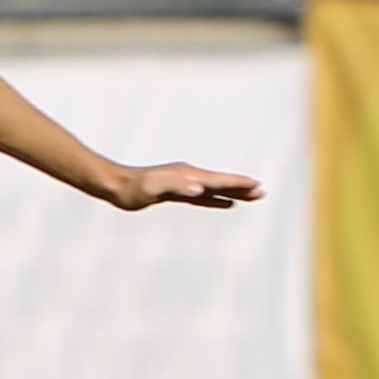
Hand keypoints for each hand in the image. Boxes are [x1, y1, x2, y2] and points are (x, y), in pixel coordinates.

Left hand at [119, 162, 264, 208]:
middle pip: (221, 183)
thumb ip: (177, 186)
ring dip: (234, 192)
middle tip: (262, 191)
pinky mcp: (177, 193)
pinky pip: (204, 197)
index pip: (219, 180)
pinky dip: (217, 200)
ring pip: (215, 189)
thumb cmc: (133, 188)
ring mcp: (184, 184)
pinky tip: (226, 203)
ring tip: (251, 195)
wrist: (116, 185)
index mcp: (188, 176)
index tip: (257, 185)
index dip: (238, 184)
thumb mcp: (154, 187)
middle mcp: (189, 177)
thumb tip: (200, 190)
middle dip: (242, 187)